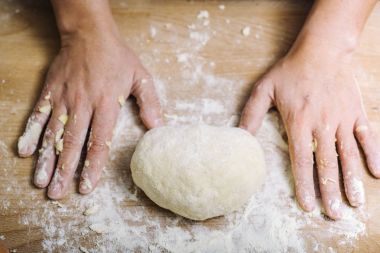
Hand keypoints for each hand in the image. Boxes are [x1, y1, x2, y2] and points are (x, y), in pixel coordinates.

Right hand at [18, 28, 162, 198]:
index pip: (99, 141)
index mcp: (106, 103)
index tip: (86, 186)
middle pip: (72, 143)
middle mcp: (83, 104)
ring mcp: (64, 98)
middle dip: (65, 170)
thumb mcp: (141, 76)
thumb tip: (157, 127)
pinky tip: (24, 152)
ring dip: (46, 159)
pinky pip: (39, 115)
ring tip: (41, 181)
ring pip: (53, 134)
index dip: (93, 166)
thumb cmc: (117, 57)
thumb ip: (150, 102)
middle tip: (57, 193)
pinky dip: (31, 133)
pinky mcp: (51, 91)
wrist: (90, 34)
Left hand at [239, 39, 379, 219]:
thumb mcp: (263, 89)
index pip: (301, 161)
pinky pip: (368, 137)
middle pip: (327, 164)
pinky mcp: (356, 113)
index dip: (305, 185)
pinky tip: (377, 174)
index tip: (308, 205)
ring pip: (348, 156)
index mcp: (299, 123)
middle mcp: (322, 125)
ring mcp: (342, 120)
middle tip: (334, 215)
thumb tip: (239, 137)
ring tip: (355, 203)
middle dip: (330, 191)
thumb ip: (251, 115)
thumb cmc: (290, 71)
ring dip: (352, 181)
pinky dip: (374, 155)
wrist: (321, 50)